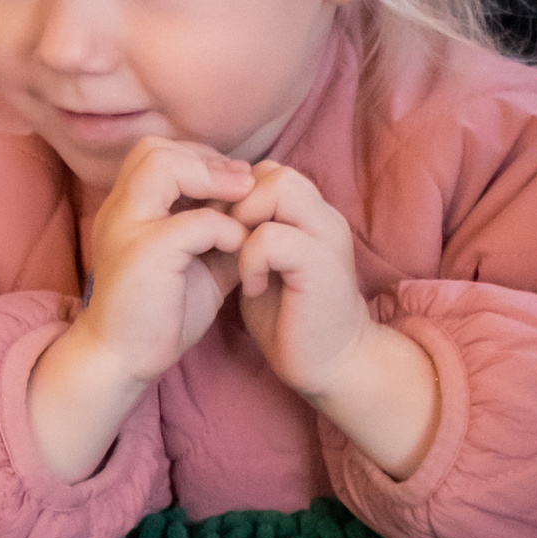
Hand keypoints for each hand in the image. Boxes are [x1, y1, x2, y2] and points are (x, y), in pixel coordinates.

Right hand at [27, 135, 252, 483]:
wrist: (123, 361)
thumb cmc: (159, 316)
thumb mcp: (198, 265)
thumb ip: (220, 233)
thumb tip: (258, 211)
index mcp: (128, 211)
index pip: (157, 153)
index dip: (200, 158)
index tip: (235, 183)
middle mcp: (119, 211)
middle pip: (154, 149)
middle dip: (205, 159)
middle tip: (244, 183)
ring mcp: (126, 229)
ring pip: (163, 165)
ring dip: (210, 177)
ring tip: (241, 201)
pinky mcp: (143, 254)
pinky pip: (192, 221)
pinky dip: (223, 227)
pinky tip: (238, 245)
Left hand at [230, 164, 439, 480]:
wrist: (331, 365)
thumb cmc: (290, 320)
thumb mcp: (259, 268)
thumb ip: (242, 236)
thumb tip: (206, 213)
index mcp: (308, 216)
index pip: (267, 173)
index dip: (234, 196)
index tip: (217, 233)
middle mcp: (322, 217)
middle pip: (274, 171)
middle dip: (236, 203)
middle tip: (223, 244)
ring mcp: (326, 236)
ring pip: (279, 187)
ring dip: (245, 221)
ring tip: (237, 259)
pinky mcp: (322, 264)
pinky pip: (274, 236)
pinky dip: (252, 259)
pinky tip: (250, 287)